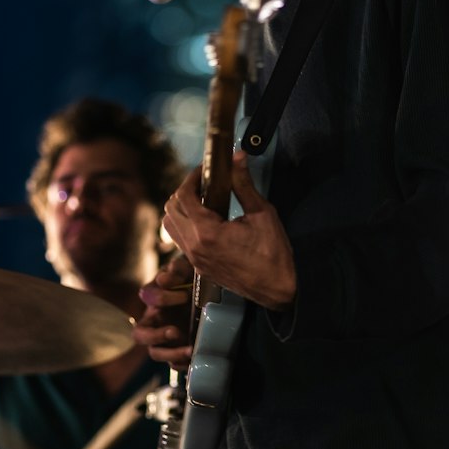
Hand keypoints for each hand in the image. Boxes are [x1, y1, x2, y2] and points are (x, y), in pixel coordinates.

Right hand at [132, 253, 194, 366]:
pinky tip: (193, 358)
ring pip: (155, 352)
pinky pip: (173, 363)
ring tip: (189, 350)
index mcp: (154, 298)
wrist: (212, 295)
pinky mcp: (178, 349)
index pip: (148, 299)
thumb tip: (163, 279)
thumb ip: (177, 270)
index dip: (163, 298)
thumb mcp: (187, 269)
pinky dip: (182, 363)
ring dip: (171, 353)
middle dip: (155, 335)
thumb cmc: (194, 279)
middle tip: (174, 332)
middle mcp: (155, 320)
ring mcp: (165, 338)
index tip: (185, 295)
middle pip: (140, 334)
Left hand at [162, 153, 296, 310]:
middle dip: (184, 191)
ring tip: (203, 201)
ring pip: (171, 227)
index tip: (205, 169)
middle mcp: (194, 247)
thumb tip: (237, 158)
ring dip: (181, 209)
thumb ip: (243, 184)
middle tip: (204, 183)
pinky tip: (206, 221)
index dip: (192, 177)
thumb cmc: (274, 253)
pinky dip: (186, 226)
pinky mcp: (199, 268)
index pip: (183, 196)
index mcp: (207, 233)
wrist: (278, 290)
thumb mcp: (262, 213)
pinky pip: (181, 242)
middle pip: (170, 210)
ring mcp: (195, 260)